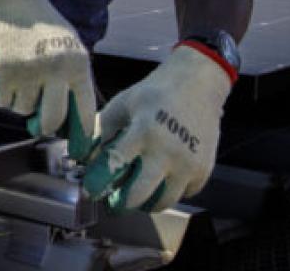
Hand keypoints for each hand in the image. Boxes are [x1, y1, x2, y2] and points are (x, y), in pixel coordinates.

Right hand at [0, 0, 95, 158]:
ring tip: (19, 84)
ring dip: (20, 104)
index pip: (84, 111)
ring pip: (24, 111)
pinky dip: (3, 97)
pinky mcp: (4, 73)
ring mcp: (28, 74)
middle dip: (46, 127)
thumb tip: (73, 117)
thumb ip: (73, 77)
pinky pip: (4, 102)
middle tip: (40, 125)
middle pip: (53, 120)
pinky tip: (5, 80)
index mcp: (77, 65)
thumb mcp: (69, 46)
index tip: (79, 149)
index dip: (81, 135)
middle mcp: (55, 72)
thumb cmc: (42, 23)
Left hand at [83, 44, 231, 211]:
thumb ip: (103, 129)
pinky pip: (183, 194)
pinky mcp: (204, 170)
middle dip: (121, 204)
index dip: (99, 181)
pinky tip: (158, 181)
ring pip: (163, 201)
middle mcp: (168, 151)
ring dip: (146, 203)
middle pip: (140, 194)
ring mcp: (188, 163)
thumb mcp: (123, 103)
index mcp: (144, 131)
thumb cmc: (155, 93)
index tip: (90, 190)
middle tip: (112, 203)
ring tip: (135, 196)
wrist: (197, 85)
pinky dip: (169, 192)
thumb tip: (85, 156)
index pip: (116, 164)